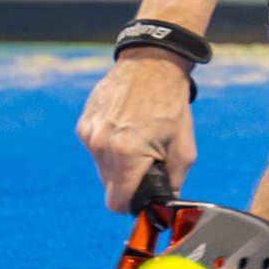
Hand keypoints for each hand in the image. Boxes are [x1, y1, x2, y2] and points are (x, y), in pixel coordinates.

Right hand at [75, 49, 197, 212]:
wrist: (153, 63)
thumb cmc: (171, 104)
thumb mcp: (184, 148)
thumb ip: (174, 182)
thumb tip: (165, 204)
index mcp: (126, 154)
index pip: (117, 202)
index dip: (131, 205)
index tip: (141, 197)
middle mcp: (102, 145)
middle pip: (109, 186)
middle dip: (127, 183)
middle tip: (146, 163)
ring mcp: (90, 133)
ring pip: (101, 167)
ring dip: (117, 163)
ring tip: (136, 140)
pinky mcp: (84, 122)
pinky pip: (95, 147)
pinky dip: (109, 145)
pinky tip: (125, 127)